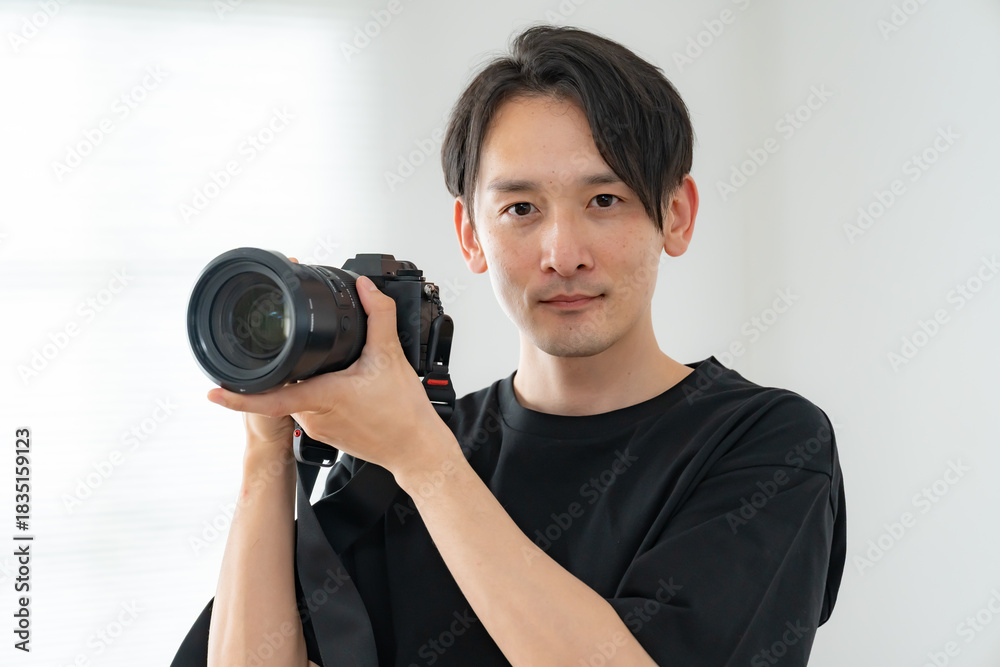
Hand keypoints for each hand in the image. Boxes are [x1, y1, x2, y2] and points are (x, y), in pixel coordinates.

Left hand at [205, 259, 456, 479]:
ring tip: (348, 376)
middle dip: (296, 366)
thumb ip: (378, 315)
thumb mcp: (391, 356)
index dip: (238, 396)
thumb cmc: (404, 414)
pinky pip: (314, 407)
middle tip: (323, 357)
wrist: (417, 449)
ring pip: (301, 395)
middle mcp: (314, 416)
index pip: (269, 398)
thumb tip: (365, 288)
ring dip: (313, 380)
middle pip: (288, 384)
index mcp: (322, 397)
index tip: (213, 391)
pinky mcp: (327, 434)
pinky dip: (324, 393)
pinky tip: (349, 389)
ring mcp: (318, 428)